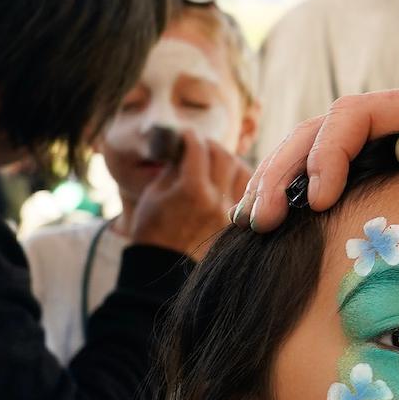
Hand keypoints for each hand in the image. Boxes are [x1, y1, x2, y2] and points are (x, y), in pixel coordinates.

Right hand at [126, 130, 249, 259]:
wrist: (162, 265)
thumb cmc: (152, 229)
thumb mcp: (154, 192)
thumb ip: (174, 167)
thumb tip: (186, 147)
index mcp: (192, 191)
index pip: (199, 150)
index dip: (191, 137)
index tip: (186, 134)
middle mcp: (216, 200)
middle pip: (225, 157)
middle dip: (211, 145)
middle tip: (200, 144)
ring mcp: (230, 213)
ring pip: (244, 172)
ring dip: (230, 161)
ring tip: (215, 161)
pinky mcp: (236, 223)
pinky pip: (246, 193)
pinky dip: (238, 180)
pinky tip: (226, 179)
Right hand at [240, 82, 398, 232]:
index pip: (356, 115)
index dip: (329, 152)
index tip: (319, 198)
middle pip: (321, 130)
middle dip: (284, 169)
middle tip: (260, 218)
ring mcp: (389, 146)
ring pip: (316, 152)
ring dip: (279, 182)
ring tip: (251, 223)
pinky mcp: (385, 174)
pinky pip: (331, 177)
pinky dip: (297, 196)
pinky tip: (275, 229)